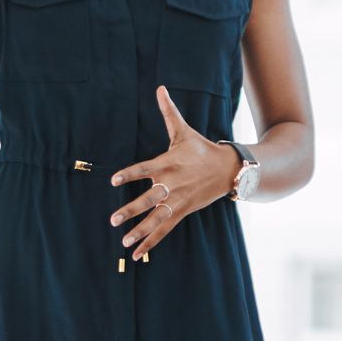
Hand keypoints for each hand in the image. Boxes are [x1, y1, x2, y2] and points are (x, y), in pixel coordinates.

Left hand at [108, 87, 234, 260]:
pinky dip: (151, 241)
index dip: (130, 174)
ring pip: (156, 218)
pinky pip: (165, 229)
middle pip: (149, 199)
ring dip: (140, 230)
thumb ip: (168, 112)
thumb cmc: (201, 148)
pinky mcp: (183, 211)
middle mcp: (172, 184)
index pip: (145, 169)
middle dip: (131, 209)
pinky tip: (136, 252)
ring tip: (123, 240)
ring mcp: (178, 200)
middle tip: (113, 219)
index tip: (113, 180)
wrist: (228, 169)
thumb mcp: (184, 131)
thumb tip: (160, 88)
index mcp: (169, 163)